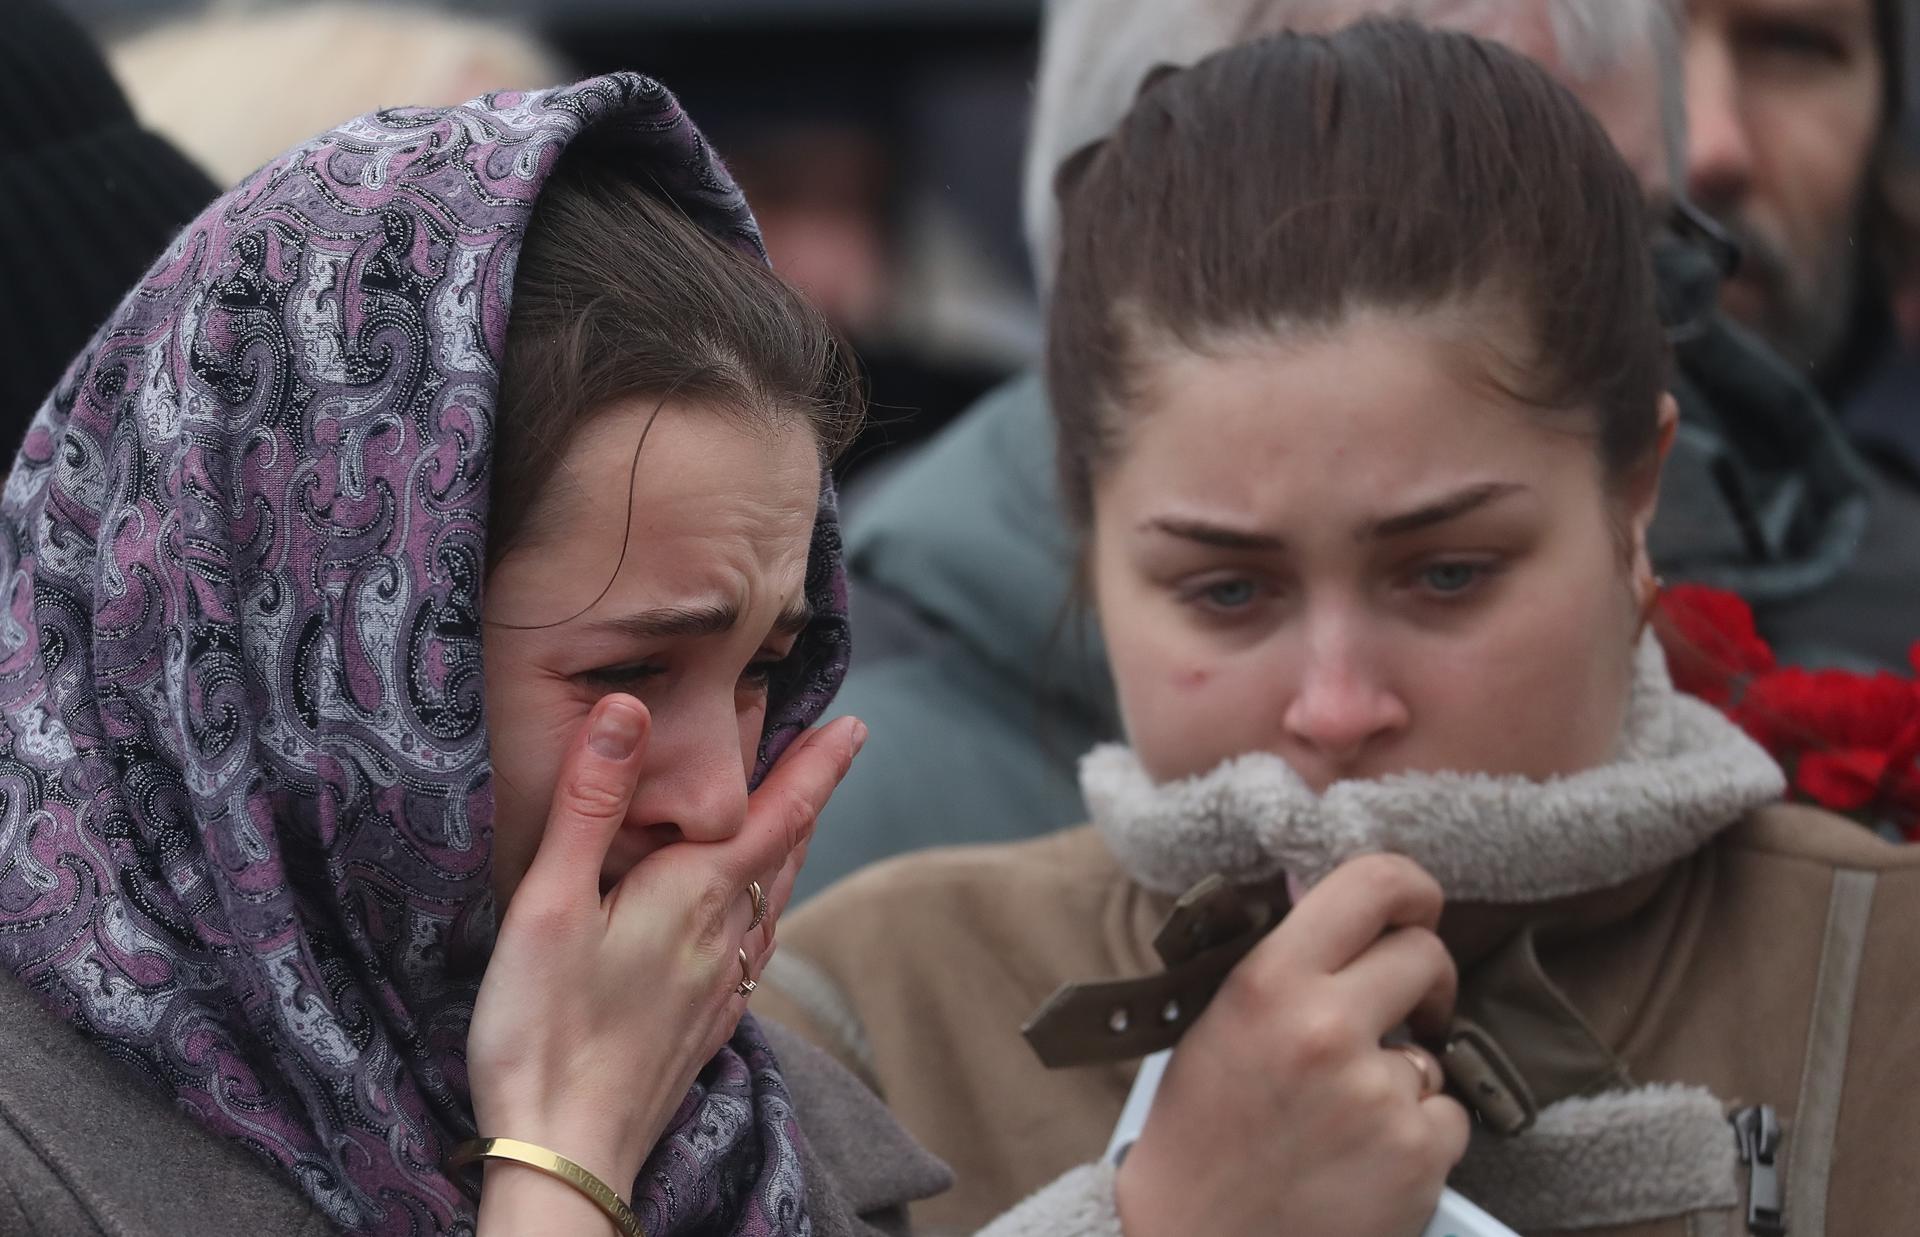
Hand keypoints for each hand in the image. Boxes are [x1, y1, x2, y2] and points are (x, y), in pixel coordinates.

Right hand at [467, 694, 864, 1231]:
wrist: (565, 1155)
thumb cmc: (543, 1031)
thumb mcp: (549, 903)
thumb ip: (589, 803)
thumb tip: (627, 708)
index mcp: (694, 896)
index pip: (776, 813)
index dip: (817, 766)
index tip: (854, 726)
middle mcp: (723, 938)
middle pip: (784, 853)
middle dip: (806, 798)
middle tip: (830, 752)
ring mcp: (719, 989)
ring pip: (774, 903)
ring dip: (791, 853)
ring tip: (799, 821)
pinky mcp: (704, 1028)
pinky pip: (754, 951)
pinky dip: (766, 911)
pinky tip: (753, 923)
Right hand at [1116, 854, 1468, 1236]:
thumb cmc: (1202, 1132)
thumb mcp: (1219, 1021)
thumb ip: (1285, 966)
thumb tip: (1354, 917)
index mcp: (1269, 982)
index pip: (1371, 884)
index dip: (1411, 886)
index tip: (1416, 908)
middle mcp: (1326, 1027)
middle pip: (1426, 956)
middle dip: (1421, 982)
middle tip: (1399, 1011)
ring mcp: (1377, 1094)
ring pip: (1435, 1050)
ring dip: (1406, 1076)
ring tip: (1345, 1117)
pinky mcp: (1417, 1155)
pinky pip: (1449, 1116)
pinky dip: (1419, 1136)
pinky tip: (1365, 1158)